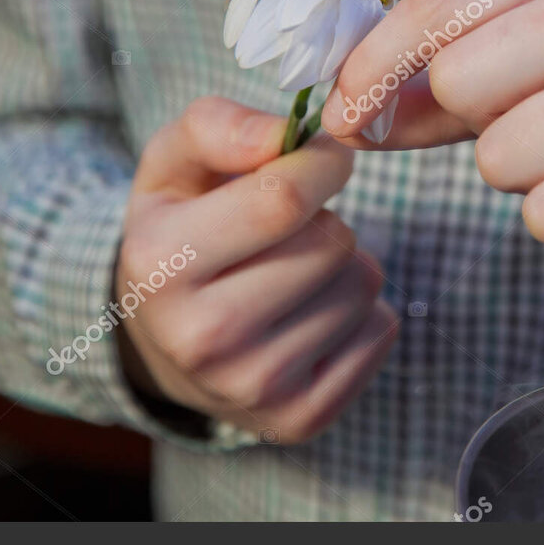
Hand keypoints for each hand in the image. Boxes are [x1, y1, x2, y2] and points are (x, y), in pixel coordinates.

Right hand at [115, 97, 397, 443]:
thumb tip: (283, 134)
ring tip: (297, 271)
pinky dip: (362, 311)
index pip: (282, 200)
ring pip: (363, 286)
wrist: (165, 342)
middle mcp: (201, 338)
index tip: (322, 158)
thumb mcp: (172, 165)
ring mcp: (252, 387)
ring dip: (345, 264)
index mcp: (162, 265)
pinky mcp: (300, 418)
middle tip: (292, 229)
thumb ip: (217, 126)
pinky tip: (313, 311)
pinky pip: (381, 332)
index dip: (321, 164)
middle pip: (331, 244)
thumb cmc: (180, 231)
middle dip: (326, 218)